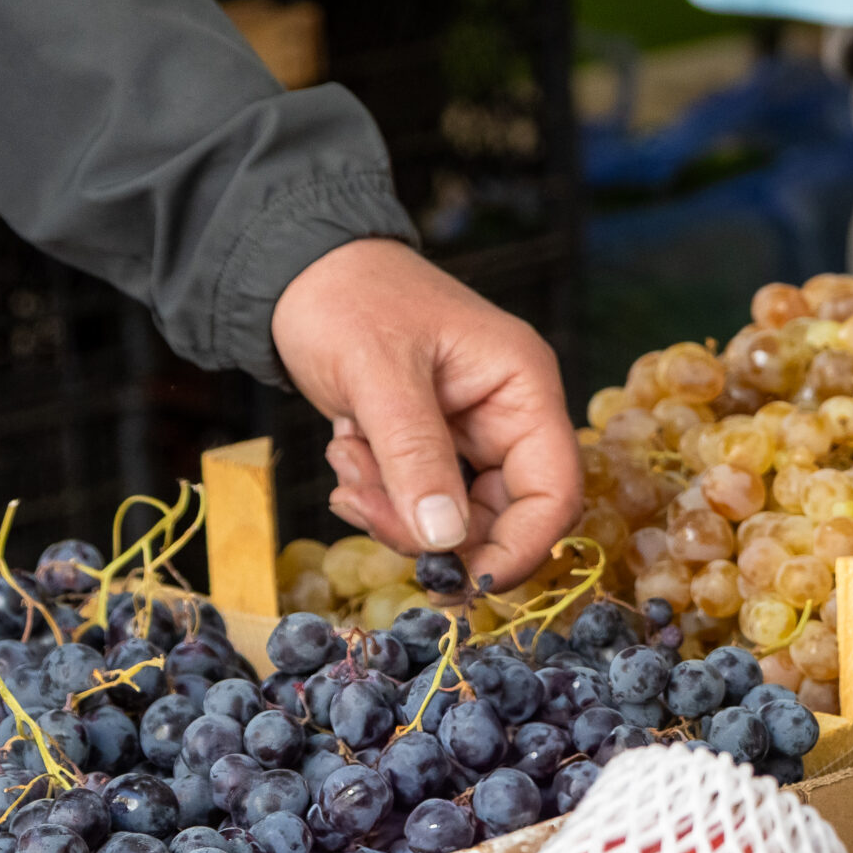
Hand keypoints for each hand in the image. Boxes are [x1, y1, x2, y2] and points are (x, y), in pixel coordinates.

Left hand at [271, 238, 581, 592]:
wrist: (299, 270)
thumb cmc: (347, 299)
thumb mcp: (378, 375)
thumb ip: (415, 457)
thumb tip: (446, 543)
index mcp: (523, 385)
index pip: (553, 491)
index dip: (519, 549)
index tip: (462, 582)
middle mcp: (510, 413)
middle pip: (505, 516)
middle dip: (436, 532)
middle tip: (366, 511)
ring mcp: (474, 432)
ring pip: (458, 517)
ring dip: (397, 513)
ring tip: (348, 466)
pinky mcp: (436, 445)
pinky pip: (424, 501)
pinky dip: (383, 499)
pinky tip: (348, 460)